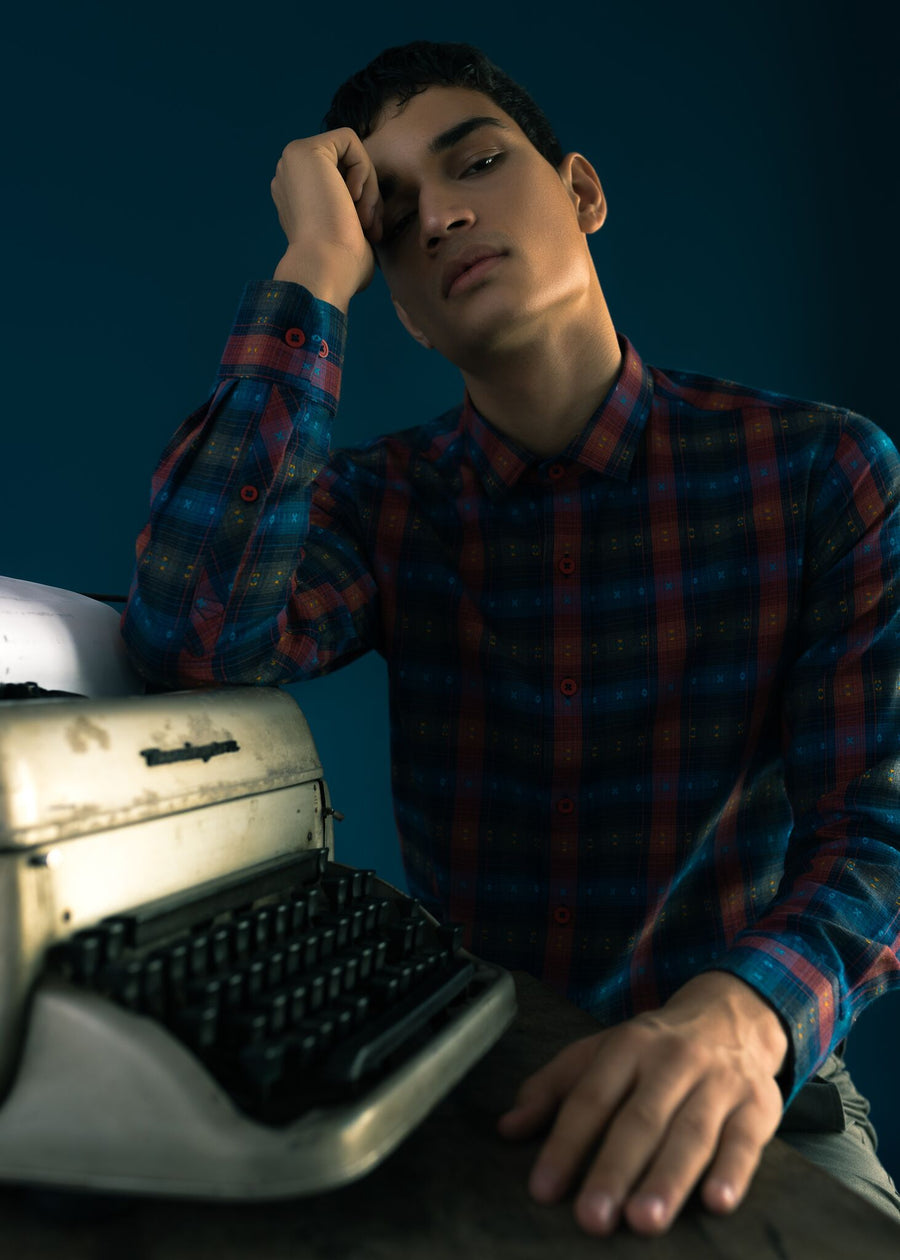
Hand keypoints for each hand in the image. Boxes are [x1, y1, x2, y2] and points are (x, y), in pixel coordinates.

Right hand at [270, 128, 383, 309]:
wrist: (326, 269)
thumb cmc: (341, 267)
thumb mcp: (348, 236)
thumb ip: (352, 216)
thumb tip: (365, 214)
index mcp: (296, 198)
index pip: (341, 182)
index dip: (362, 202)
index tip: (367, 231)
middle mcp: (289, 176)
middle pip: (345, 165)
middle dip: (367, 193)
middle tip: (369, 226)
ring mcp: (292, 161)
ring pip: (348, 153)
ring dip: (368, 185)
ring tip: (363, 218)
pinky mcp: (304, 150)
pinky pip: (348, 140)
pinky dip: (362, 167)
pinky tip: (354, 197)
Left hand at [497, 971, 788, 1235]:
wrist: (733, 1015)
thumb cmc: (656, 1047)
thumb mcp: (601, 1052)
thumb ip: (553, 1088)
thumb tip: (507, 1127)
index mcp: (627, 1047)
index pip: (590, 1098)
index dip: (565, 1144)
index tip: (544, 1189)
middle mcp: (672, 1061)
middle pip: (639, 1120)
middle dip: (614, 1171)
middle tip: (593, 1217)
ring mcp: (717, 1082)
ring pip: (690, 1134)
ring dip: (667, 1179)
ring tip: (644, 1220)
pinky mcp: (757, 1105)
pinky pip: (745, 1141)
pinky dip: (733, 1172)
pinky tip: (716, 1201)